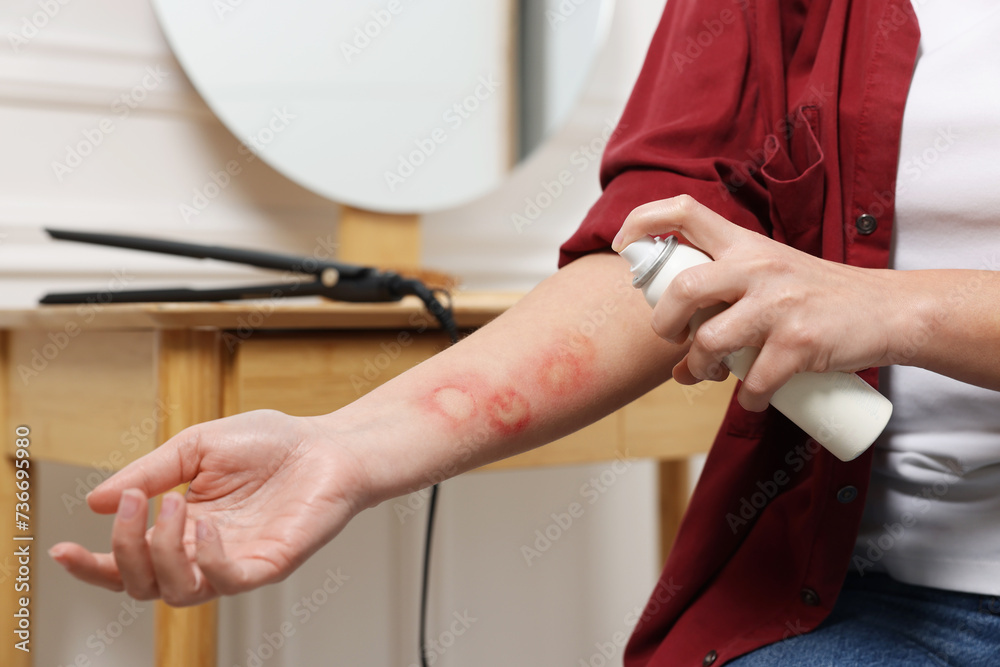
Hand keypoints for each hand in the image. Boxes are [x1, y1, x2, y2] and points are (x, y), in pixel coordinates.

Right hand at [49, 410, 369, 605]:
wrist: (328, 444)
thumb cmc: (272, 443)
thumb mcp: (197, 447)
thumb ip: (150, 473)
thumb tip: (96, 501)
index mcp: (184, 527)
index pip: (129, 563)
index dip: (92, 566)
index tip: (61, 551)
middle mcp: (205, 552)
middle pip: (142, 586)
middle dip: (122, 551)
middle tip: (133, 504)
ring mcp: (236, 562)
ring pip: (176, 592)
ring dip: (162, 550)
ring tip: (175, 503)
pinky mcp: (268, 565)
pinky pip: (225, 583)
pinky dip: (206, 559)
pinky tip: (208, 524)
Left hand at [613, 195, 905, 410]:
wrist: (887, 310)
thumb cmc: (818, 297)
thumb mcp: (768, 283)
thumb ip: (723, 310)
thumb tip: (678, 370)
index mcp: (745, 244)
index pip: (683, 210)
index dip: (642, 222)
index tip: (622, 247)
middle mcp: (757, 266)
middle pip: (682, 287)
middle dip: (663, 323)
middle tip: (672, 339)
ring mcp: (779, 304)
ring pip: (709, 341)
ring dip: (701, 368)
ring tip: (713, 375)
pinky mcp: (800, 343)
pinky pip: (753, 381)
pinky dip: (749, 399)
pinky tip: (757, 398)